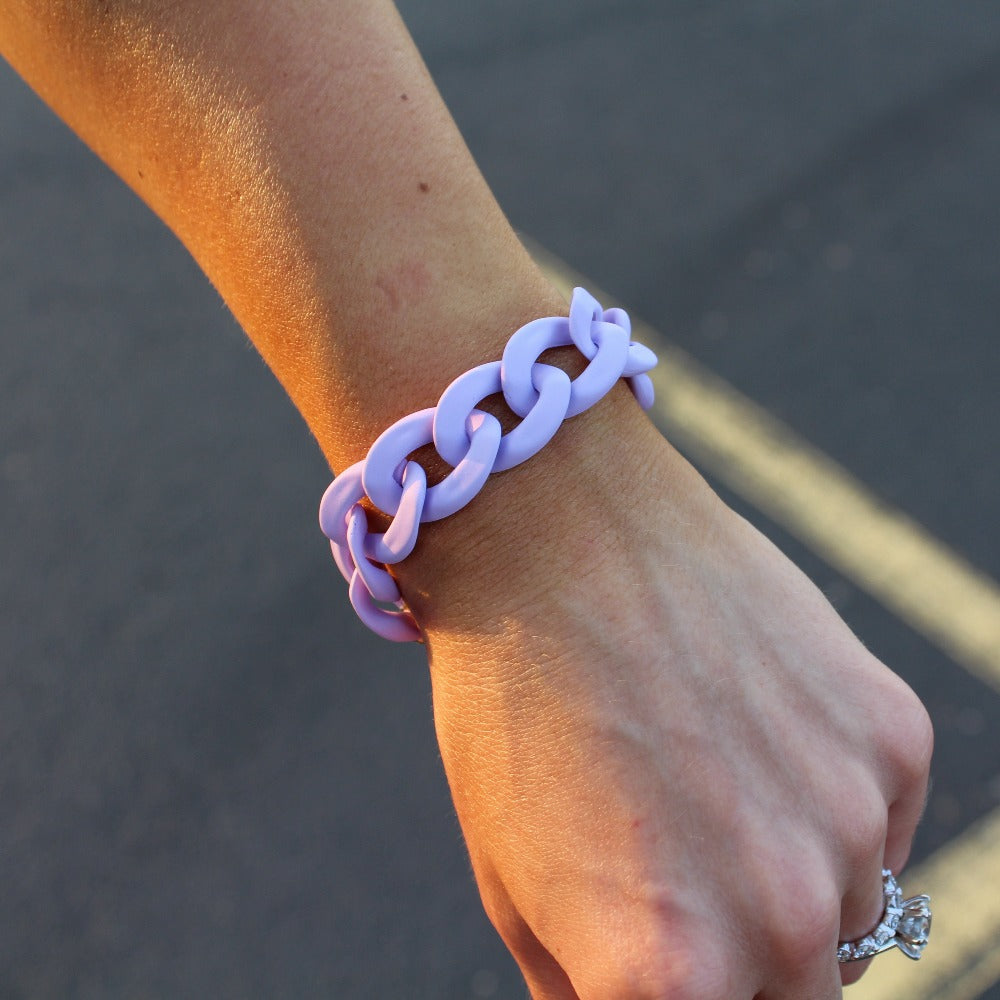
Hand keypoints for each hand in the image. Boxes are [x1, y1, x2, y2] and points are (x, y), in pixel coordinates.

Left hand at [406, 405, 932, 998]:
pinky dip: (826, 800)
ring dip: (793, 880)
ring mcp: (850, 822)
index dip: (671, 991)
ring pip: (850, 919)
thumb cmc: (511, 704)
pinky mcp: (891, 735)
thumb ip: (582, 985)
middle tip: (683, 876)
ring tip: (708, 783)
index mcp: (671, 976)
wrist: (554, 536)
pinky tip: (750, 727)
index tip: (662, 957)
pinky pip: (882, 820)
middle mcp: (781, 917)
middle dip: (740, 966)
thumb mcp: (512, 878)